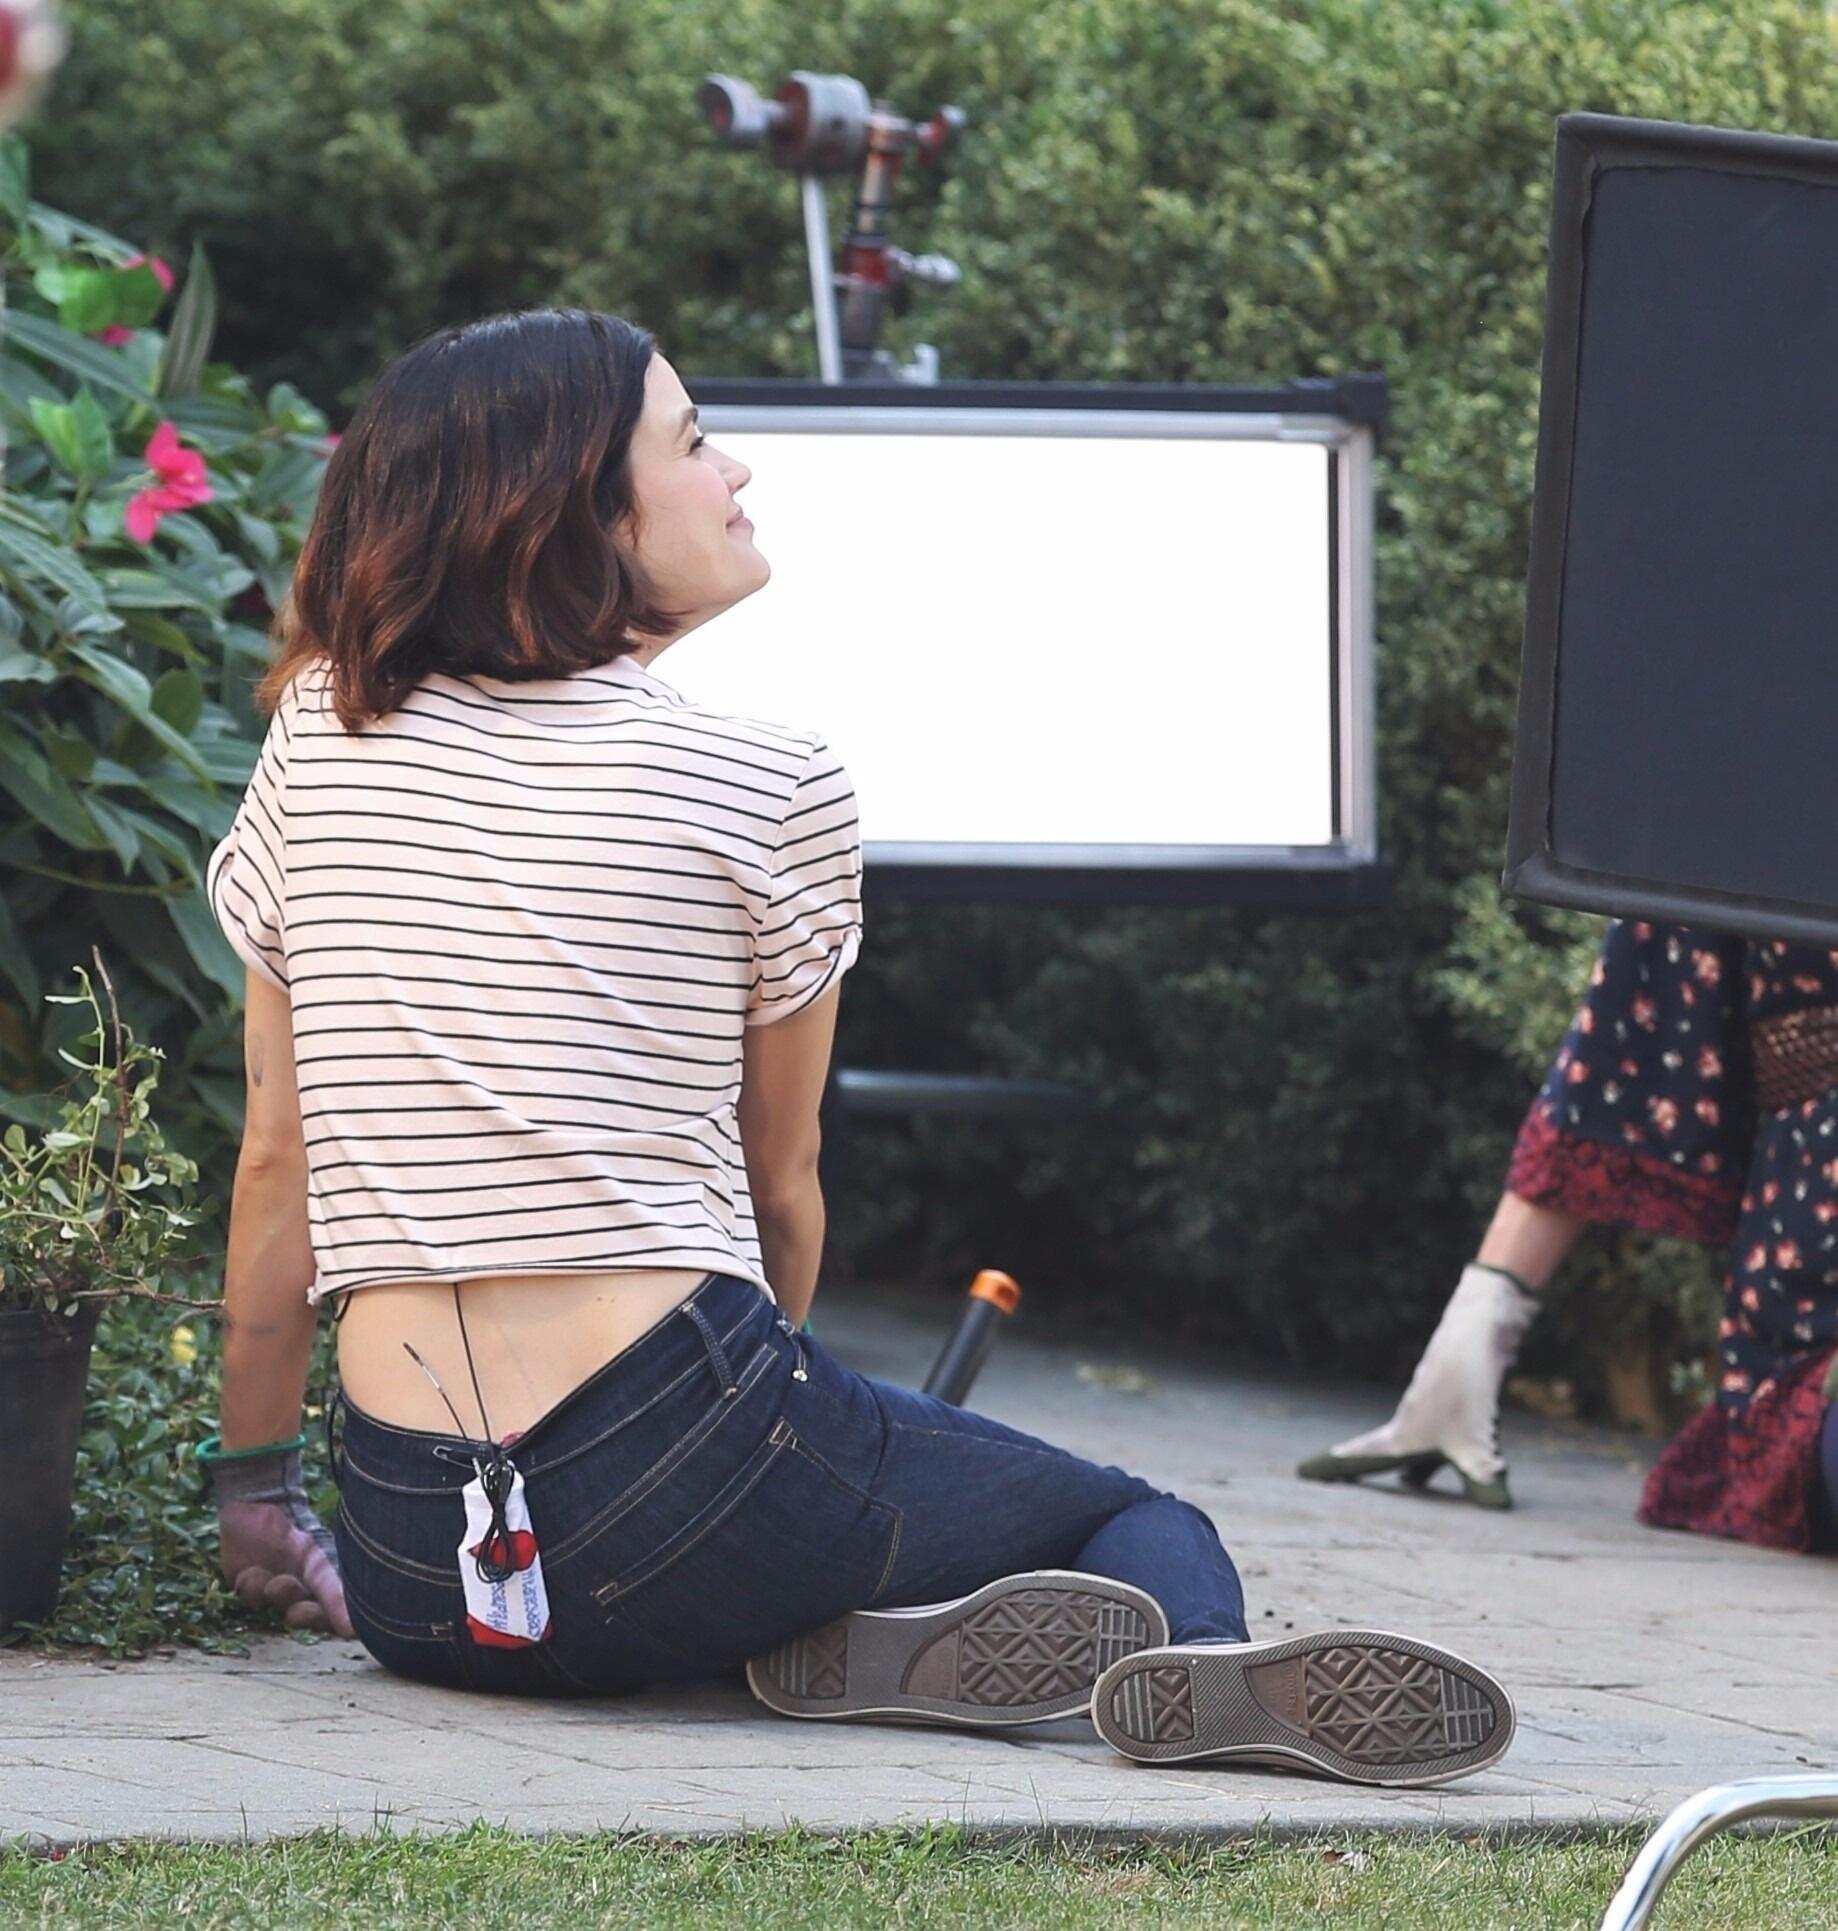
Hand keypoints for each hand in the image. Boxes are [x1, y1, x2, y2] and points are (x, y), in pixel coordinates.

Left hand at [207, 1443, 354, 1637]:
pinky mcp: (248, 1586)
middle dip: (306, 1616)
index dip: (340, 1622)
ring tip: (273, 1579)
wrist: (257, 1504)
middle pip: (312, 1618)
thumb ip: (332, 1594)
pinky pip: (250, 1599)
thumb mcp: (316, 1562)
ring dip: (276, 1595)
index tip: (342, 1628)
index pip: (342, 1613)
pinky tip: (250, 1571)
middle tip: (298, 1611)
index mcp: (329, 1580)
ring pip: (278, 1608)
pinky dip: (250, 1588)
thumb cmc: (295, 1530)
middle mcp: (305, 1588)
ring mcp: (277, 1588)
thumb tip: (354, 1631)